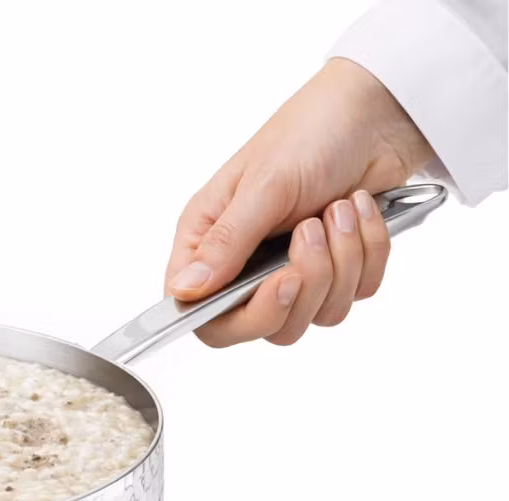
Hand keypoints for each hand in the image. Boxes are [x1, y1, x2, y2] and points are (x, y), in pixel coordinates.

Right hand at [165, 57, 433, 346]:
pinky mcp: (337, 271)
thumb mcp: (263, 186)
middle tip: (312, 233)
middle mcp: (244, 264)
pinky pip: (356, 295)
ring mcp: (291, 270)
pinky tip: (360, 210)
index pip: (204, 316)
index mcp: (209, 243)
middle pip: (266, 327)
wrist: (378, 112)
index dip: (239, 318)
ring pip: (315, 314)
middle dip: (303, 285)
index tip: (278, 283)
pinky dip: (368, 253)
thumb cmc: (309, 132)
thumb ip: (224, 243)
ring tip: (338, 210)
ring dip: (340, 263)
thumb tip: (184, 290)